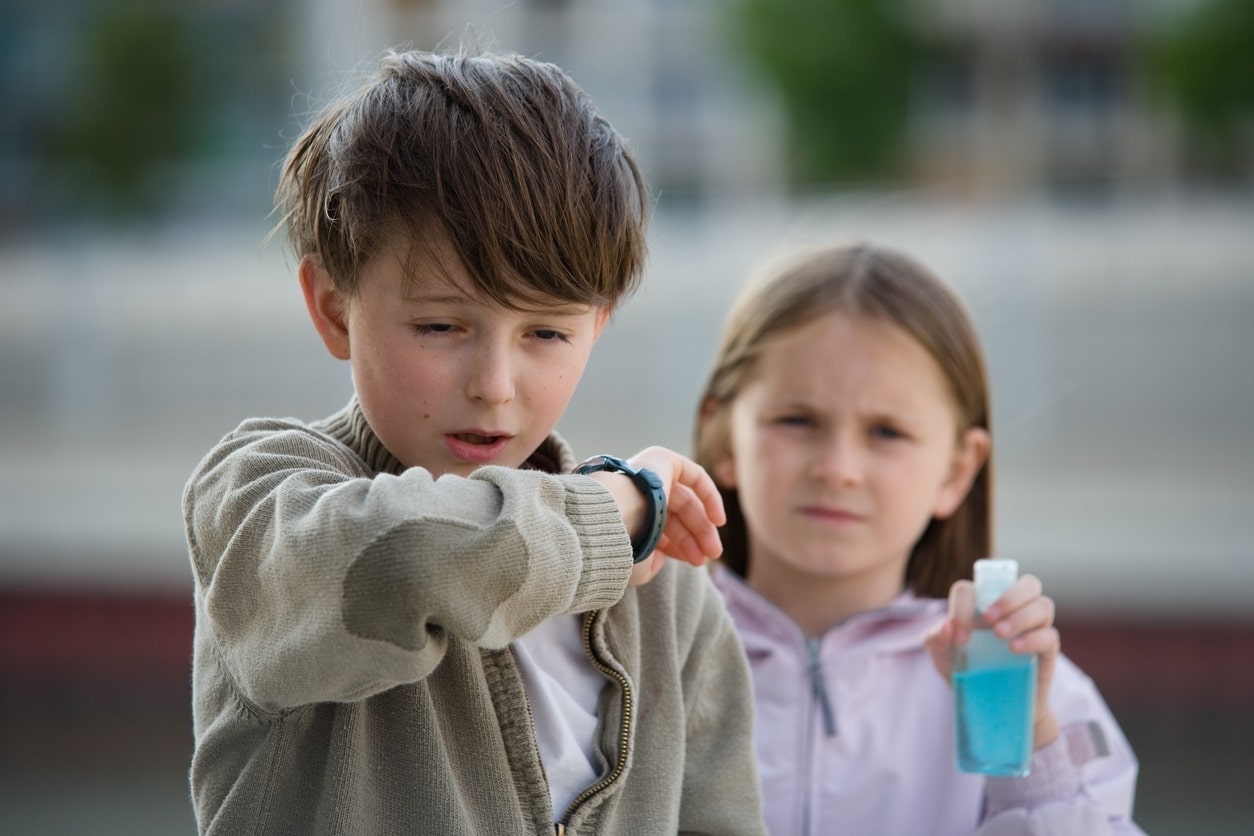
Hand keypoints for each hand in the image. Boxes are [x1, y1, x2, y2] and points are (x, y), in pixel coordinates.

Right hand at [588, 446, 724, 586]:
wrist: (613, 519)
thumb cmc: (621, 546)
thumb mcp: (637, 565)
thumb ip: (650, 562)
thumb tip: (661, 556)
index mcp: (623, 515)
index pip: (656, 529)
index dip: (678, 546)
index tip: (693, 561)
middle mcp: (633, 493)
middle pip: (674, 516)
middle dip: (694, 538)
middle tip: (709, 557)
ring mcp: (646, 474)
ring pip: (685, 502)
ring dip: (703, 527)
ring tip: (713, 551)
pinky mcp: (661, 459)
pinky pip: (693, 475)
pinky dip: (709, 496)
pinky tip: (718, 520)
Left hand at [923, 574, 1061, 748]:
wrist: (991, 706)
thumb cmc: (965, 671)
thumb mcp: (942, 658)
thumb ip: (935, 640)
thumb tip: (945, 627)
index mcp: (985, 603)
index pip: (978, 587)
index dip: (965, 605)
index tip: (959, 637)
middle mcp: (1014, 610)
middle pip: (1028, 584)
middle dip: (1008, 596)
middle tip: (988, 618)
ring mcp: (1033, 629)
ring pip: (1043, 605)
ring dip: (1022, 615)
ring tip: (1000, 634)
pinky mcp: (1047, 651)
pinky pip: (1050, 636)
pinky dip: (1033, 638)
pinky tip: (1014, 649)